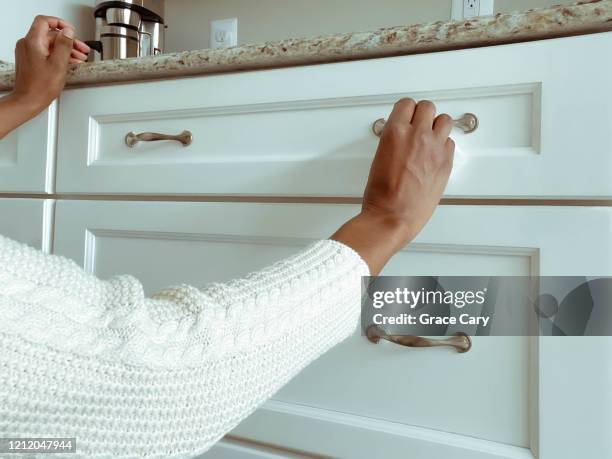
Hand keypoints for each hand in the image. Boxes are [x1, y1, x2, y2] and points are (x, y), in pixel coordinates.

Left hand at [0, 16, 89, 138]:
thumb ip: (64, 45)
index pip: (45, 21)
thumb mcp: (59, 64)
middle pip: (50, 35)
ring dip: (65, 49)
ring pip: (49, 44)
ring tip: (79, 57)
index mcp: (33, 42)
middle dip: (68, 41)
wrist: (28, 100)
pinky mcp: (30, 59)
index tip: (71, 31)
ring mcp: (28, 52)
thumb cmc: (40, 87)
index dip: (60, 23)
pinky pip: (45, 51)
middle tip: (81, 48)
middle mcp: (28, 44)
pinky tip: (68, 62)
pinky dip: (58, 55)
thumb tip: (68, 32)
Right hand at [331, 99, 453, 274]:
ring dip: (437, 125)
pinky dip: (443, 145)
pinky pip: (450, 142)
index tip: (406, 115)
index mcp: (395, 132)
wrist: (393, 217)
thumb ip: (392, 142)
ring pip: (444, 120)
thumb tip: (399, 137)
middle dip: (422, 115)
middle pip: (427, 107)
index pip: (406, 104)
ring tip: (430, 136)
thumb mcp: (378, 159)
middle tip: (418, 124)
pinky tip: (435, 154)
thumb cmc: (381, 196)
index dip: (406, 110)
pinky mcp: (446, 162)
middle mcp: (417, 135)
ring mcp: (434, 148)